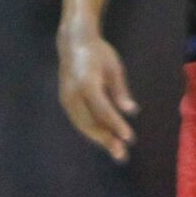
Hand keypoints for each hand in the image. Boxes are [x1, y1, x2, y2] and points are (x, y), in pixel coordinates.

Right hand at [58, 24, 138, 160]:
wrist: (73, 42)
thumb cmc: (99, 53)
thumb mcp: (114, 67)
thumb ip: (120, 90)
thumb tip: (131, 111)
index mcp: (87, 82)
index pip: (102, 109)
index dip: (115, 124)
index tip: (128, 137)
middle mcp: (73, 93)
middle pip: (90, 122)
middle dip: (106, 139)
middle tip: (121, 153)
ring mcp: (66, 98)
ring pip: (83, 125)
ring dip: (99, 138)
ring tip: (115, 150)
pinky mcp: (64, 101)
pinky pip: (78, 120)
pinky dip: (91, 130)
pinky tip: (104, 137)